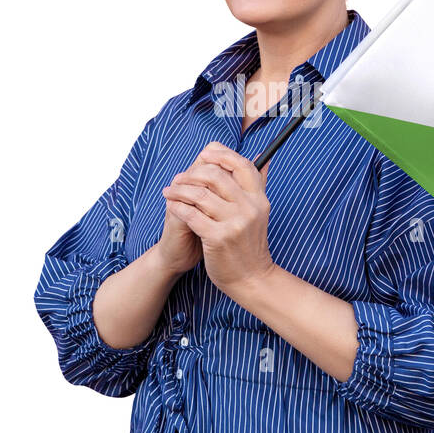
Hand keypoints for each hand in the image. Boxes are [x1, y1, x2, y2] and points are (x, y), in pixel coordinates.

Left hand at [161, 141, 274, 295]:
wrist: (251, 278)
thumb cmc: (249, 244)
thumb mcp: (259, 212)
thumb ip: (259, 184)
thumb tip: (263, 157)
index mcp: (259, 198)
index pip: (242, 165)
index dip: (222, 155)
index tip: (204, 154)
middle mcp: (249, 207)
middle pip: (217, 175)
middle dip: (192, 173)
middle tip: (179, 178)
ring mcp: (234, 223)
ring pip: (200, 194)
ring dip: (180, 190)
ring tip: (170, 192)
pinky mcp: (218, 237)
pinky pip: (192, 215)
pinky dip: (178, 207)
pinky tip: (171, 206)